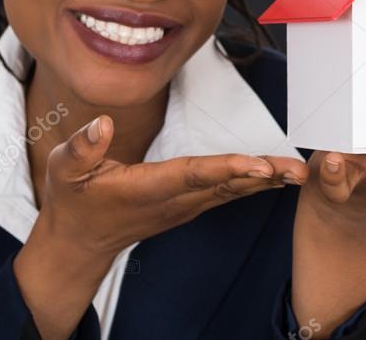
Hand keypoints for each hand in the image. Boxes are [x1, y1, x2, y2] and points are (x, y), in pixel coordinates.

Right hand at [13, 114, 306, 338]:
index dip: (228, 169)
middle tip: (300, 170)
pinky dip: (253, 183)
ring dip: (267, 181)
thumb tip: (103, 123)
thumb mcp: (64, 171)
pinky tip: (275, 176)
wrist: (79, 242)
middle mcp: (173, 201)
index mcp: (147, 189)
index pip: (194, 175)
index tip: (260, 166)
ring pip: (231, 191)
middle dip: (264, 177)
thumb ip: (83, 148)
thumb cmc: (73, 201)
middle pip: (225, 185)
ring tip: (299, 171)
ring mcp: (183, 206)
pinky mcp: (187, 205)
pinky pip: (226, 193)